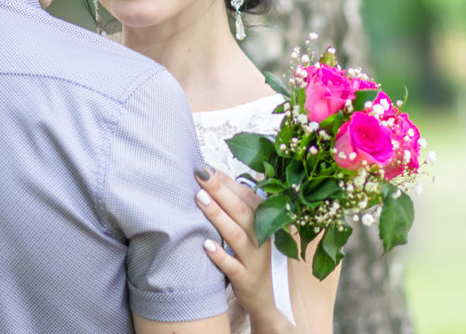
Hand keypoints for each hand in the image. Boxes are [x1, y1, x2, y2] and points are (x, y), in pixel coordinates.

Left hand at [195, 168, 294, 332]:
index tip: (208, 168)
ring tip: (200, 199)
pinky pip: (233, 267)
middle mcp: (262, 238)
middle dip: (220, 190)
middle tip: (200, 174)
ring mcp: (255, 260)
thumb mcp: (252, 231)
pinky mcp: (246, 279)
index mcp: (266, 223)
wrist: (264, 298)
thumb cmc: (251, 257)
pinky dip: (220, 255)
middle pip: (242, 211)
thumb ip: (238, 209)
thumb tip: (214, 180)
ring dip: (218, 216)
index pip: (248, 196)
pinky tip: (205, 244)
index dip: (228, 182)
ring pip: (237, 235)